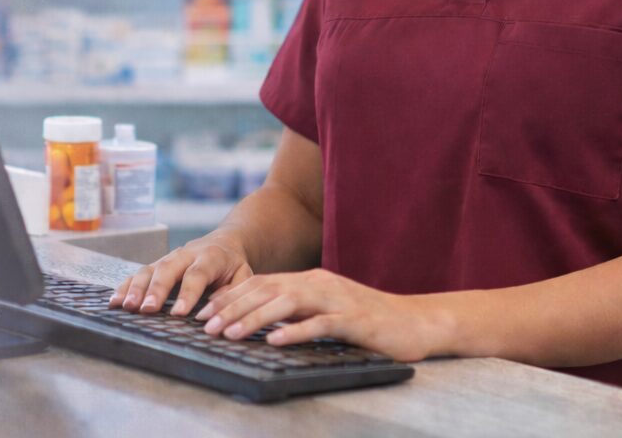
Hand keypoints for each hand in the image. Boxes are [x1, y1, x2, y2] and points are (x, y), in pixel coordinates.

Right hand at [108, 231, 253, 316]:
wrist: (223, 242)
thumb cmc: (234, 265)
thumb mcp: (244, 276)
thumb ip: (234, 291)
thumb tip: (216, 310)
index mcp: (210, 256)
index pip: (197, 275)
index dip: (188, 293)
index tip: (180, 313)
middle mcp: (185, 254)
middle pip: (167, 269)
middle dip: (155, 290)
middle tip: (146, 308)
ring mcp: (168, 258)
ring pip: (149, 270)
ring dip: (135, 288)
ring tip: (125, 306)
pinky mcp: (156, 265)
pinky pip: (138, 274)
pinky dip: (125, 287)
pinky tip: (115, 301)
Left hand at [196, 268, 449, 362]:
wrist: (416, 321)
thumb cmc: (368, 319)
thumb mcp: (326, 309)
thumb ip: (297, 310)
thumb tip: (259, 321)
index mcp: (310, 280)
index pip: (261, 284)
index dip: (231, 297)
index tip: (204, 312)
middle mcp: (319, 283)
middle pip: (266, 290)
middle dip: (232, 307)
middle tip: (206, 325)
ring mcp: (336, 299)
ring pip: (286, 303)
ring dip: (254, 318)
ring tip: (230, 333)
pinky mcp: (353, 319)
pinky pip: (319, 324)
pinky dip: (295, 331)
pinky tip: (275, 341)